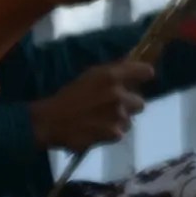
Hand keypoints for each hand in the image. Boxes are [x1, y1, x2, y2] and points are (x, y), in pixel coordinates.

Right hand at [26, 59, 150, 153]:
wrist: (50, 122)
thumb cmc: (68, 96)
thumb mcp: (90, 76)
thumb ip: (113, 71)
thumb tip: (133, 62)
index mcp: (112, 76)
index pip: (145, 71)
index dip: (144, 75)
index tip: (142, 78)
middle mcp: (119, 95)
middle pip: (140, 102)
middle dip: (129, 105)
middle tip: (113, 106)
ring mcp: (118, 116)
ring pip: (129, 119)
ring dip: (119, 120)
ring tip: (100, 120)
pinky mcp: (114, 134)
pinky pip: (120, 132)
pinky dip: (111, 132)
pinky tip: (97, 130)